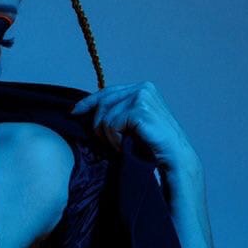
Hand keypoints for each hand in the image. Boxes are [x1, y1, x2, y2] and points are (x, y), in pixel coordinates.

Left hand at [70, 80, 199, 175]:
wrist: (174, 159)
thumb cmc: (152, 146)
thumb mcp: (131, 125)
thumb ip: (117, 113)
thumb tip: (84, 110)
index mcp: (142, 89)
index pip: (107, 91)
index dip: (88, 102)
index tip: (73, 112)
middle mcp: (143, 88)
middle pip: (102, 102)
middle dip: (98, 126)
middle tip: (109, 143)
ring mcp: (142, 96)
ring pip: (105, 116)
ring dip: (108, 136)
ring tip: (121, 145)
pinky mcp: (140, 109)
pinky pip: (111, 124)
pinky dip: (114, 139)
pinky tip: (126, 145)